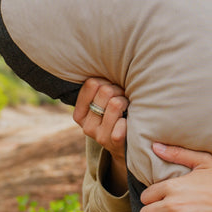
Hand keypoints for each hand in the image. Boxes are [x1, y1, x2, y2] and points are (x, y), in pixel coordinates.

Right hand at [73, 77, 128, 194]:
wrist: (127, 149)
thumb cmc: (117, 118)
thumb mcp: (103, 105)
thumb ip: (100, 90)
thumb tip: (108, 62)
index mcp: (79, 114)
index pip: (92, 83)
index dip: (108, 81)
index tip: (114, 88)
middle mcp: (86, 126)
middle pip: (105, 91)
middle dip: (120, 90)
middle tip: (125, 97)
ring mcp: (99, 136)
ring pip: (115, 103)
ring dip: (127, 101)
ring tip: (129, 107)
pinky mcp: (114, 143)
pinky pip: (123, 122)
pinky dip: (131, 118)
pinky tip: (132, 121)